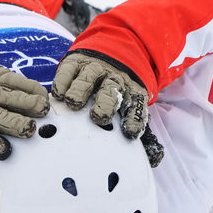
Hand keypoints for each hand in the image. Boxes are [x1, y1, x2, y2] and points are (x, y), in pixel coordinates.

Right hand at [52, 49, 163, 166]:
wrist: (111, 52)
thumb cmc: (117, 90)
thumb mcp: (131, 104)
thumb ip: (137, 128)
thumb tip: (154, 160)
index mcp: (131, 91)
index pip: (137, 104)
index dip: (135, 119)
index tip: (131, 133)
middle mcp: (113, 79)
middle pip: (112, 90)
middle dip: (106, 103)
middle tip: (98, 117)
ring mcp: (94, 69)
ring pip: (88, 78)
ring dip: (80, 90)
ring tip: (73, 103)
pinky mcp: (75, 62)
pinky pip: (68, 70)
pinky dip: (63, 81)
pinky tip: (59, 94)